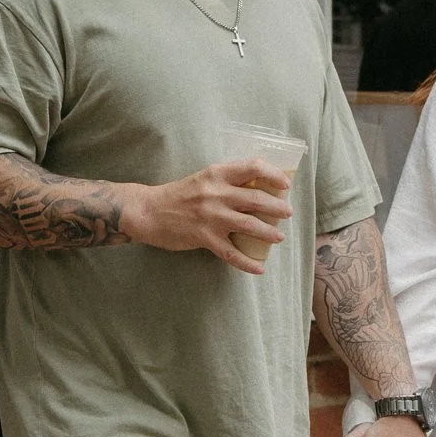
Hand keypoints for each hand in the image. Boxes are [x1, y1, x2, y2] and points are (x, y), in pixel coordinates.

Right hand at [127, 157, 292, 272]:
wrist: (148, 211)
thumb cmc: (179, 195)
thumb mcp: (204, 179)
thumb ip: (227, 181)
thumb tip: (258, 187)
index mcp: (217, 173)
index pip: (253, 168)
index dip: (274, 175)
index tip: (285, 184)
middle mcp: (216, 193)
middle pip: (256, 199)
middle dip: (277, 207)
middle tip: (287, 213)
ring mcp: (211, 216)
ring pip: (249, 225)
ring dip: (269, 232)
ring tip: (279, 237)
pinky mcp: (204, 237)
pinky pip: (231, 253)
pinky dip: (248, 262)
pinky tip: (259, 268)